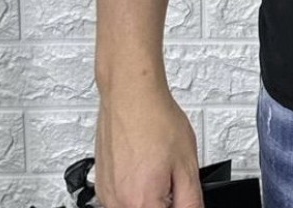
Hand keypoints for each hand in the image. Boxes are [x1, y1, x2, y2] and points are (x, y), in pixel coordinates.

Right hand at [94, 82, 203, 207]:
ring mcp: (106, 194)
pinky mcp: (101, 184)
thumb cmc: (155, 121)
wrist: (131, 96)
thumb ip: (190, 200)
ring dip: (151, 200)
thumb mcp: (187, 164)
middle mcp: (118, 203)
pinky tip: (147, 170)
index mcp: (142, 203)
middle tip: (174, 183)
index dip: (179, 206)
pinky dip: (136, 193)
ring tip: (161, 172)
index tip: (182, 197)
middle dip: (164, 202)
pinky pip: (121, 200)